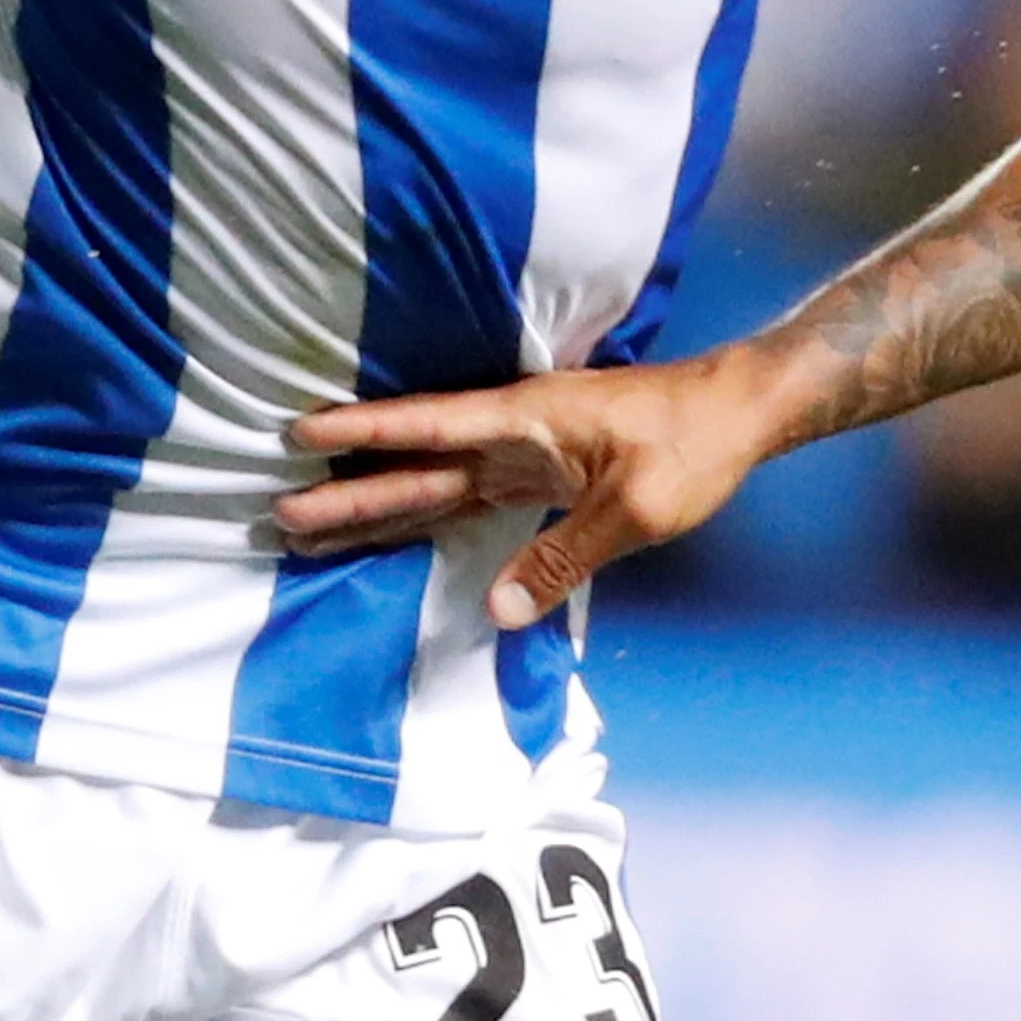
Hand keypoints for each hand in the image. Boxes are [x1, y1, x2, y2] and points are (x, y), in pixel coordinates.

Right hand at [275, 357, 782, 631]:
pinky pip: (470, 497)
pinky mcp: (542, 474)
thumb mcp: (636, 507)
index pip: (429, 429)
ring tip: (314, 527)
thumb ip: (566, 555)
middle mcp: (514, 433)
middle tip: (281, 515)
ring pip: (435, 484)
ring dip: (377, 506)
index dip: (365, 435)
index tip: (301, 433)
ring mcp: (525, 453)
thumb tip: (498, 607)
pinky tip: (395, 529)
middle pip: (416, 466)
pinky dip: (429, 514)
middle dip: (349, 492)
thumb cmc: (692, 445)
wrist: (739, 413)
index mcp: (526, 421)